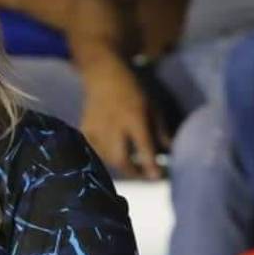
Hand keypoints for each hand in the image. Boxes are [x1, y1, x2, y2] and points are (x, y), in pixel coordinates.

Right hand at [80, 58, 166, 179]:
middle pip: (121, 160)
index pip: (144, 147)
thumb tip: (168, 152)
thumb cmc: (133, 92)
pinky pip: (95, 152)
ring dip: (122, 166)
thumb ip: (160, 131)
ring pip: (108, 159)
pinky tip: (114, 155)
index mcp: (134, 118)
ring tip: (133, 167)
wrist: (103, 77)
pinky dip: (106, 157)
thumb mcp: (152, 108)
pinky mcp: (85, 130)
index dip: (150, 165)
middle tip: (145, 176)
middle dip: (134, 173)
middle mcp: (114, 126)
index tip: (158, 177)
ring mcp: (97, 129)